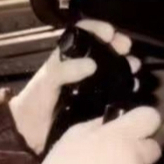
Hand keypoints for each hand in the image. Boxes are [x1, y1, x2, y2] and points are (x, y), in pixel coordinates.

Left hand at [9, 19, 140, 153]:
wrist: (30, 134)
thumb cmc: (33, 101)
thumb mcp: (45, 81)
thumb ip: (63, 70)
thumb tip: (91, 65)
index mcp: (65, 58)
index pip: (82, 34)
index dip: (96, 29)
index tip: (110, 32)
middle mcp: (78, 69)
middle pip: (102, 50)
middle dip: (116, 45)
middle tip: (127, 48)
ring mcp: (88, 86)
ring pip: (110, 69)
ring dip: (123, 64)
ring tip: (133, 66)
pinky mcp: (94, 104)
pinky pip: (113, 91)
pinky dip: (124, 86)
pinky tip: (132, 86)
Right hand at [40, 106, 161, 163]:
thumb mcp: (74, 135)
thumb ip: (99, 125)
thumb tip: (115, 120)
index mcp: (120, 136)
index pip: (150, 117)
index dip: (143, 123)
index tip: (135, 131)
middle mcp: (136, 157)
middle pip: (154, 149)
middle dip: (141, 154)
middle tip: (120, 162)